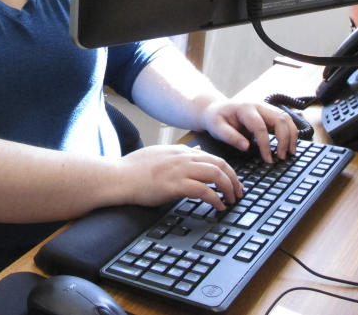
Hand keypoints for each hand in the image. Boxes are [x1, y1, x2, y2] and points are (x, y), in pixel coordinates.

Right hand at [115, 144, 242, 210]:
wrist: (118, 177)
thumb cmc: (133, 169)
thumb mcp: (159, 153)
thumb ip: (179, 152)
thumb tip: (196, 150)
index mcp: (179, 150)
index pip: (211, 156)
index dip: (226, 169)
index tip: (231, 181)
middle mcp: (183, 157)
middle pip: (219, 164)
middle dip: (233, 179)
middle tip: (238, 192)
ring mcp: (180, 170)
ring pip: (216, 174)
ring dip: (228, 188)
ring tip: (231, 200)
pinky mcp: (175, 185)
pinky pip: (204, 191)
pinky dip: (215, 199)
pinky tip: (218, 207)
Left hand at [199, 98, 298, 161]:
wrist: (217, 108)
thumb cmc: (217, 119)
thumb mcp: (216, 128)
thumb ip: (230, 136)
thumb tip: (246, 147)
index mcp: (245, 108)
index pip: (260, 127)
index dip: (266, 144)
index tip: (268, 159)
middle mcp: (258, 105)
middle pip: (279, 119)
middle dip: (284, 139)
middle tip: (282, 157)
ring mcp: (266, 108)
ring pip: (286, 118)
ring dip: (291, 135)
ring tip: (290, 153)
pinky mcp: (270, 113)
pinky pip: (285, 121)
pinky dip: (291, 132)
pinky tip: (290, 145)